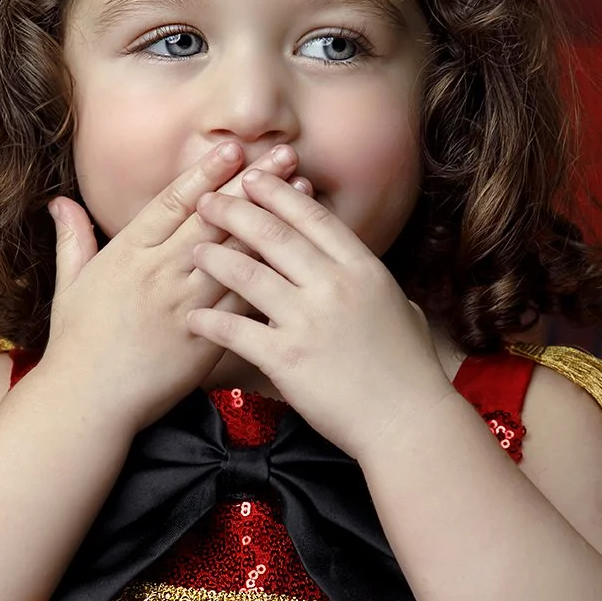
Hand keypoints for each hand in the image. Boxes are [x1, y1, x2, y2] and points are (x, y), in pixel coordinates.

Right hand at [41, 144, 310, 431]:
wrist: (86, 402)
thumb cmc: (75, 345)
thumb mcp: (68, 285)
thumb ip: (72, 240)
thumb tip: (60, 202)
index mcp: (127, 253)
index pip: (173, 202)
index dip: (206, 172)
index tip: (234, 148)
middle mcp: (159, 271)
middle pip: (215, 218)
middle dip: (253, 184)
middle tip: (285, 155)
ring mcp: (184, 304)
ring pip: (237, 253)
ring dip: (273, 221)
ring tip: (302, 194)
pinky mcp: (204, 338)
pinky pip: (243, 301)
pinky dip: (272, 274)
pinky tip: (299, 257)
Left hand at [189, 170, 449, 458]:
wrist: (406, 422)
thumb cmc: (409, 372)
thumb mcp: (402, 310)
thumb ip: (376, 285)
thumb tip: (365, 272)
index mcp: (362, 269)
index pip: (313, 219)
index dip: (279, 194)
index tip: (253, 178)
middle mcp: (333, 287)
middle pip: (274, 235)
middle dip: (235, 212)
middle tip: (208, 200)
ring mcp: (308, 321)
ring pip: (248, 275)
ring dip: (215, 257)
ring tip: (193, 249)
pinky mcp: (286, 359)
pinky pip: (236, 331)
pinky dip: (209, 322)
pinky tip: (192, 316)